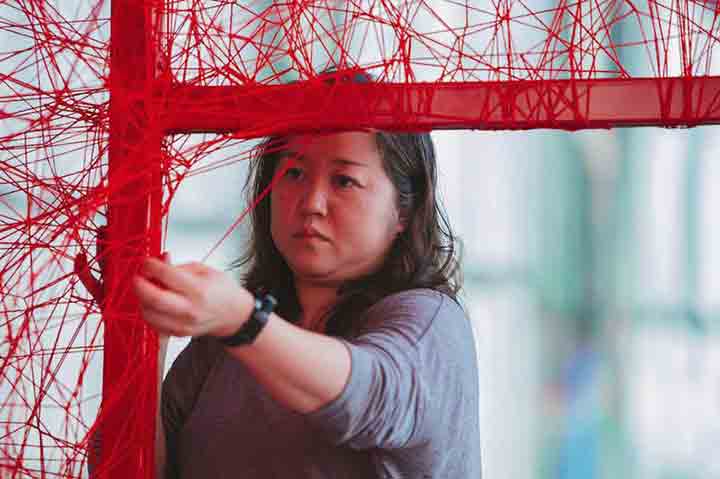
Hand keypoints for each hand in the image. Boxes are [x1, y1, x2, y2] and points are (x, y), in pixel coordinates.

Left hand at [132, 255, 253, 337]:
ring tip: (147, 290)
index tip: (147, 263)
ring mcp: (183, 324)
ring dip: (142, 300)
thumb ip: (179, 267)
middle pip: (154, 298)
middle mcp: (190, 309)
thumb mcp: (204, 270)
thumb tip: (158, 263)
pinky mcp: (178, 333)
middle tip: (138, 277)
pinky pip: (153, 324)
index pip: (166, 275)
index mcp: (199, 289)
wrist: (233, 314)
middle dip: (139, 285)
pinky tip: (154, 304)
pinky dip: (149, 312)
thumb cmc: (221, 290)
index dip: (151, 266)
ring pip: (149, 314)